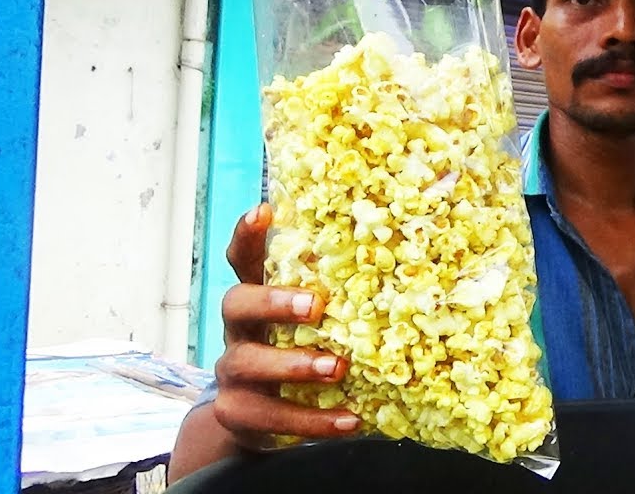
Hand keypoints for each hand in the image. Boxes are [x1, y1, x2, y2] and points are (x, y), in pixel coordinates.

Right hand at [211, 203, 359, 447]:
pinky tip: (351, 419)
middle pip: (236, 304)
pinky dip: (314, 421)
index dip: (247, 235)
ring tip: (337, 368)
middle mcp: (239, 330)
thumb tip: (401, 258)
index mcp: (258, 299)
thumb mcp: (312, 322)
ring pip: (247, 363)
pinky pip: (270, 418)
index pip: (243, 259)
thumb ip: (338, 295)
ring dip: (294, 365)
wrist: (258, 420)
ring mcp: (233, 372)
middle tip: (316, 306)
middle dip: (274, 302)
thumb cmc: (300, 353)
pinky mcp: (239, 413)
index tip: (264, 211)